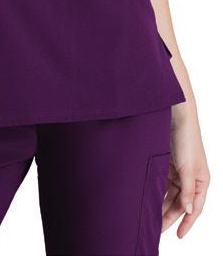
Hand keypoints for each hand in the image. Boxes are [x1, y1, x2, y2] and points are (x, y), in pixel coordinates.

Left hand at [162, 103, 210, 238]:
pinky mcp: (168, 164)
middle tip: (157, 228)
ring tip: (151, 216)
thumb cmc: (186, 140)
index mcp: (202, 181)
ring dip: (162, 205)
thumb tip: (188, 210)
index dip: (187, 222)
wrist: (176, 116)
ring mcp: (180, 172)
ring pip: (170, 195)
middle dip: (170, 216)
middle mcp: (192, 178)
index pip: (195, 207)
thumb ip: (188, 190)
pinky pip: (163, 184)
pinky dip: (158, 192)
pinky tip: (149, 199)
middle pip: (180, 203)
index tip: (178, 235)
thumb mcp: (187, 168)